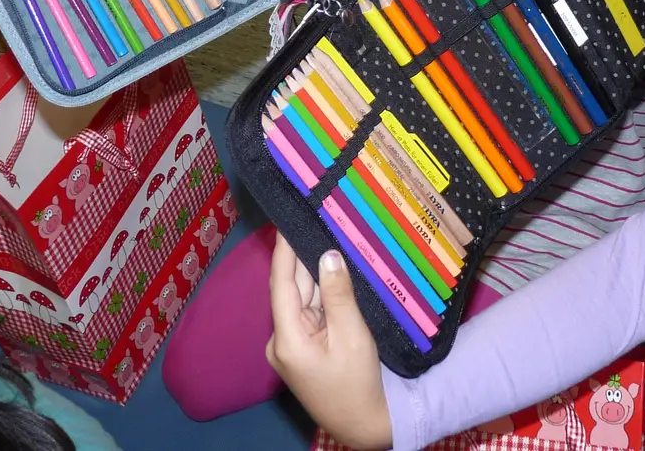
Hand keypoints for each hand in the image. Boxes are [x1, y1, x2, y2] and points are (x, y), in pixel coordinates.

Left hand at [266, 232, 391, 449]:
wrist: (363, 424)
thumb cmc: (358, 383)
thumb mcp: (353, 335)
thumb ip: (338, 294)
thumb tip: (328, 255)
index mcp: (287, 338)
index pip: (282, 283)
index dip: (284, 250)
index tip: (286, 221)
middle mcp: (282, 340)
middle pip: (293, 290)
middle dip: (304, 258)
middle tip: (314, 220)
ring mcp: (291, 345)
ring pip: (304, 300)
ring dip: (315, 274)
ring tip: (326, 237)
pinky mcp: (303, 348)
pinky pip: (311, 313)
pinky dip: (322, 295)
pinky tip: (332, 272)